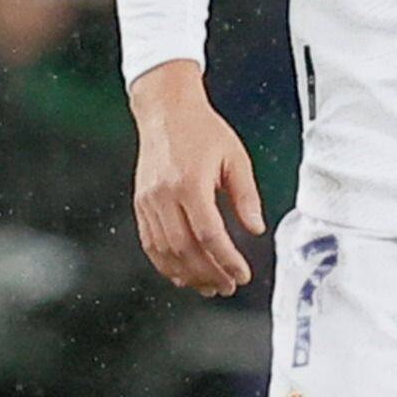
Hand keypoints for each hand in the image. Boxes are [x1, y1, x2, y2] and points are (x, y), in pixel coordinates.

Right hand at [129, 61, 265, 296]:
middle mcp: (165, 195)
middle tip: (227, 286)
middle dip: (209, 273)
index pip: (210, 235)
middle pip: (186, 249)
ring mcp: (148, 201)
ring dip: (188, 274)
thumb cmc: (202, 130)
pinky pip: (150, 243)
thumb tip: (256, 229)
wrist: (167, 110)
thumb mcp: (235, 158)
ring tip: (208, 285)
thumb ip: (246, 196)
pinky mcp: (140, 203)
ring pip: (165, 251)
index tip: (242, 274)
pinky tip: (182, 273)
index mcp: (190, 183)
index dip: (227, 260)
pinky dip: (166, 263)